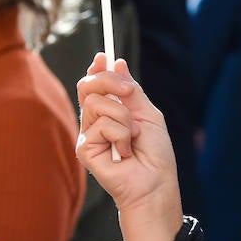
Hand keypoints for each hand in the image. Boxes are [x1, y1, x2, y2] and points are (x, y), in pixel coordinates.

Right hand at [76, 54, 182, 240]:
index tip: (103, 57)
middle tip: (129, 93)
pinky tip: (125, 152)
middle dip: (109, 82)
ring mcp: (88, 135)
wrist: (155, 183)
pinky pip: (101, 125)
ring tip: (133, 137)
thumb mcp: (148, 114)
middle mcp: (95, 122)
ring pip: (97, 103)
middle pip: (87, 86)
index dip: (97, 69)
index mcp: (110, 112)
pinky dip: (121, 135)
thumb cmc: (155, 154)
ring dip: (124, 118)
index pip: (94, 85)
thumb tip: (116, 62)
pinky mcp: (85, 149)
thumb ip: (131, 91)